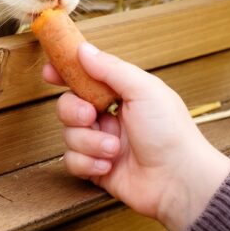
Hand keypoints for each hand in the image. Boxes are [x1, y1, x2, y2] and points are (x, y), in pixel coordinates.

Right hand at [43, 44, 229, 230]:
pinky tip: (108, 165)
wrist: (179, 180)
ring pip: (69, 134)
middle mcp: (109, 116)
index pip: (86, 77)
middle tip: (90, 115)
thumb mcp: (143, 90)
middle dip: (74, 110)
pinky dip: (88, 162)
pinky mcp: (96, 168)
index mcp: (122, 94)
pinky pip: (72, 161)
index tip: (50, 71)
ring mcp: (101, 143)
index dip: (65, 72)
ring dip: (89, 141)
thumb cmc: (171, 132)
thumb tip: (83, 50)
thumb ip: (111, 68)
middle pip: (68, 105)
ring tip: (114, 149)